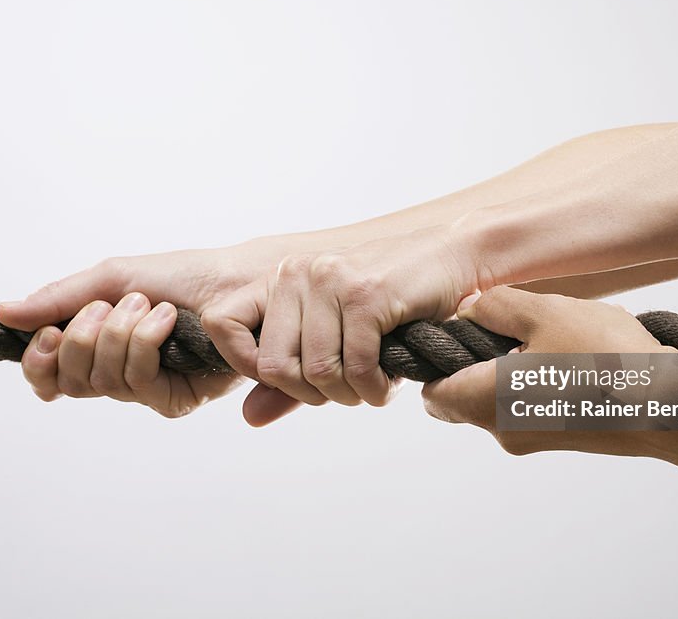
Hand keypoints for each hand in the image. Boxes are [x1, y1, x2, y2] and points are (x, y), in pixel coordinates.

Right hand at [19, 294, 229, 417]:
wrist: (235, 280)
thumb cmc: (181, 278)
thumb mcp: (113, 279)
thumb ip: (60, 298)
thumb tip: (4, 312)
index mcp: (97, 349)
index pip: (49, 377)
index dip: (40, 362)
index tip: (49, 332)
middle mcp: (118, 376)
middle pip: (69, 381)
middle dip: (83, 337)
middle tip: (110, 306)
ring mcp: (146, 391)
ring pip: (100, 381)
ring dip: (118, 332)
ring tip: (147, 304)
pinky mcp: (174, 401)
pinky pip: (137, 382)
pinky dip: (144, 343)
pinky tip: (165, 320)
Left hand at [201, 225, 478, 415]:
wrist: (452, 259)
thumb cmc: (393, 301)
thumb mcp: (334, 335)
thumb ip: (290, 377)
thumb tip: (249, 418)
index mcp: (281, 279)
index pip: (225, 327)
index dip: (249, 367)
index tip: (295, 380)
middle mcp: (298, 273)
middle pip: (274, 367)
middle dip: (312, 394)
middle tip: (345, 390)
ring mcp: (331, 280)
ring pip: (318, 372)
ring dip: (350, 396)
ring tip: (372, 386)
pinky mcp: (367, 294)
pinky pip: (357, 367)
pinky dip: (375, 390)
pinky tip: (388, 383)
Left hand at [421, 286, 668, 454]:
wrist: (674, 409)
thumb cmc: (607, 362)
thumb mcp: (544, 313)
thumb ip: (495, 306)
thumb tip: (470, 309)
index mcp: (485, 403)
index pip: (432, 392)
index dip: (440, 360)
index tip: (461, 331)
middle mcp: (504, 431)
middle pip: (468, 395)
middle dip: (482, 359)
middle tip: (514, 326)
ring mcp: (536, 439)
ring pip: (505, 398)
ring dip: (518, 366)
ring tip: (557, 335)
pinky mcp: (567, 438)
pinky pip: (537, 405)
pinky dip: (546, 380)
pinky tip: (580, 355)